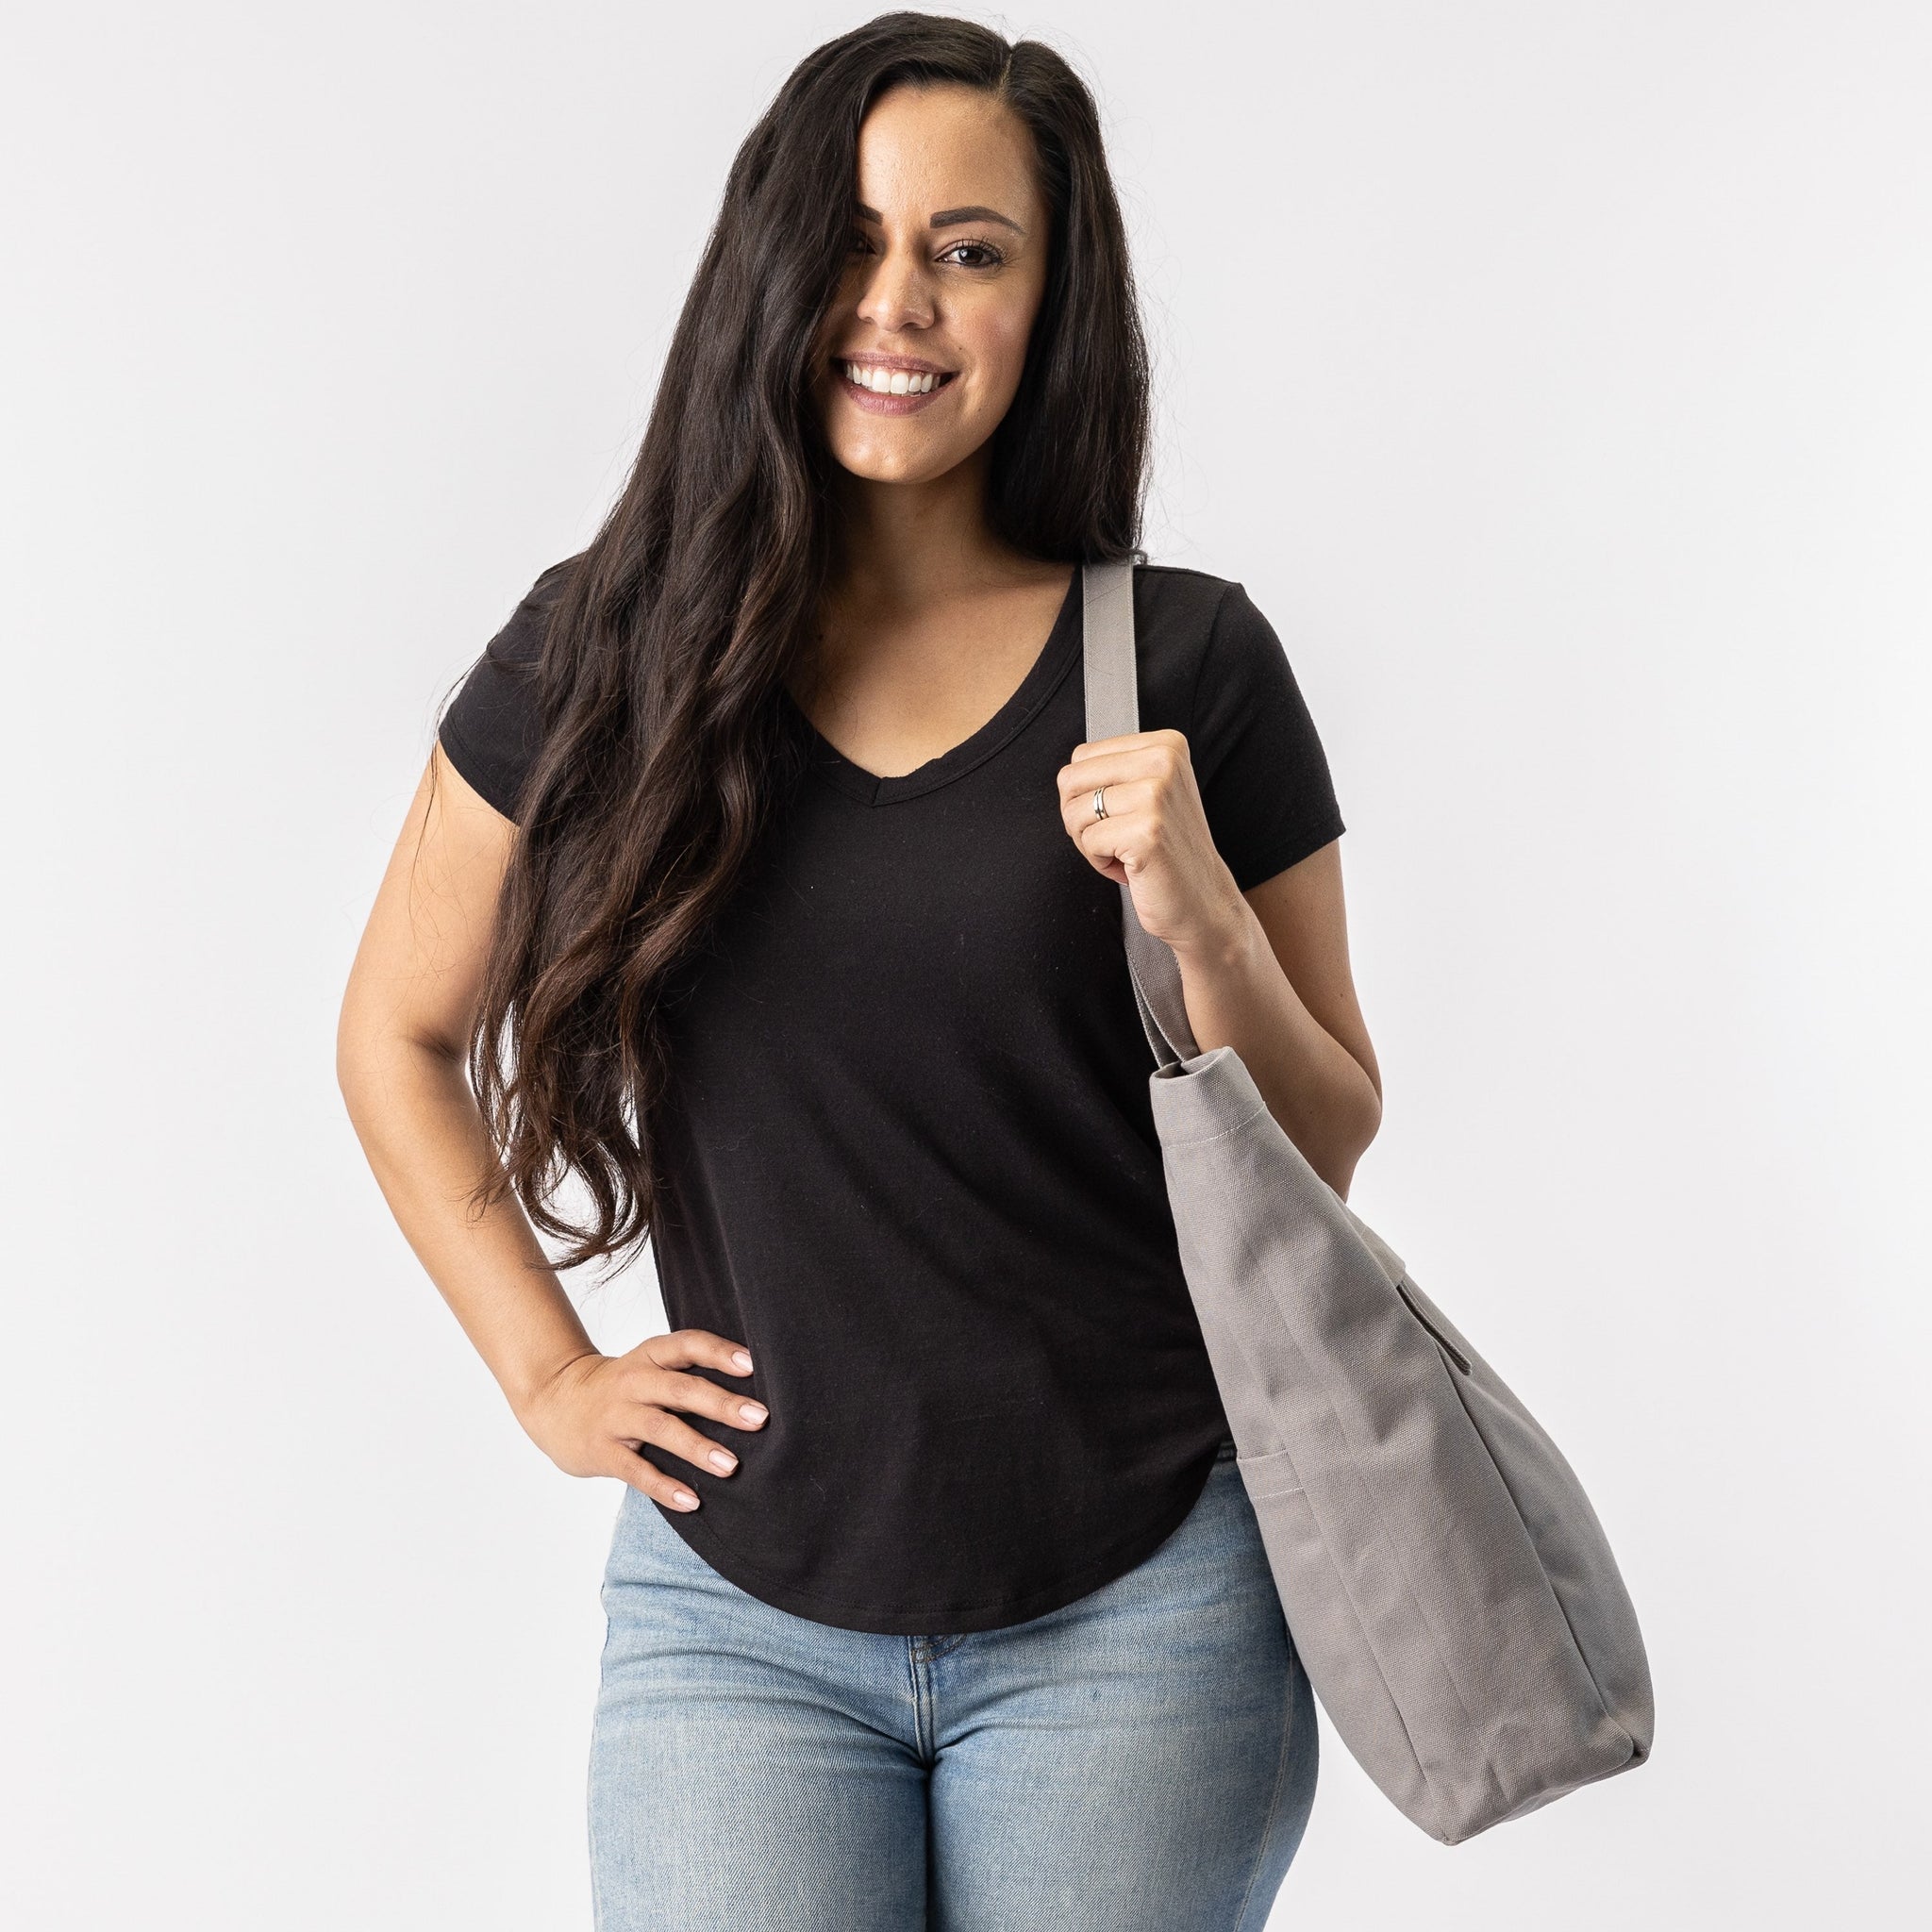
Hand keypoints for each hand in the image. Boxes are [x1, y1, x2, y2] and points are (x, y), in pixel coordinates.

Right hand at [516, 1329, 766, 1510]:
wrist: (554, 1400)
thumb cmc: (621, 1386)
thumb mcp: (648, 1366)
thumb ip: (687, 1374)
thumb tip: (748, 1396)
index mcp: (650, 1356)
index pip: (688, 1345)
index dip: (719, 1352)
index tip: (752, 1364)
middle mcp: (634, 1382)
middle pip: (681, 1389)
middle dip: (722, 1404)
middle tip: (759, 1418)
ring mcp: (616, 1417)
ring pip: (661, 1429)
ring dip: (698, 1447)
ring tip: (731, 1466)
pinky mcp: (603, 1451)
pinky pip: (636, 1471)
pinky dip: (664, 1487)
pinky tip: (691, 1500)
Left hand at [1056, 729, 1246, 959]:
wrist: (1203, 900)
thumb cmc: (1169, 850)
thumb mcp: (1150, 792)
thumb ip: (1115, 771)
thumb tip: (1068, 773)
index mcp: (1165, 745)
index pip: (1082, 756)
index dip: (1087, 794)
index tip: (1118, 815)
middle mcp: (1164, 762)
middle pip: (1071, 779)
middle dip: (1081, 817)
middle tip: (1114, 836)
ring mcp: (1156, 795)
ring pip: (1074, 812)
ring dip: (1090, 842)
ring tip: (1125, 851)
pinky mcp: (1146, 831)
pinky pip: (1088, 841)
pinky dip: (1100, 862)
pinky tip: (1131, 866)